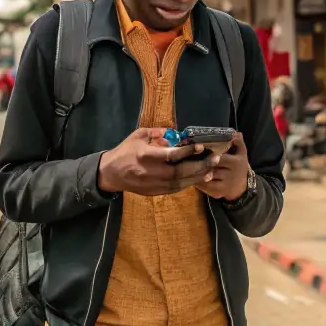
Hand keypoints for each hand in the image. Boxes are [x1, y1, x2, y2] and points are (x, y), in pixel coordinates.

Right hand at [98, 128, 214, 196]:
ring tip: (211, 169)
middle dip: (200, 165)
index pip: (172, 155)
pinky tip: (199, 178)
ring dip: (198, 176)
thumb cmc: (124, 152)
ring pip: (181, 183)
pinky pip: (176, 189)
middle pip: (181, 171)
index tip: (200, 146)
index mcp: (147, 156)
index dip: (188, 151)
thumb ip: (156, 132)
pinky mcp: (156, 192)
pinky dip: (189, 183)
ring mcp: (154, 184)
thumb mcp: (138, 135)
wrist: (111, 174)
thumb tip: (173, 132)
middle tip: (214, 158)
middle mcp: (153, 172)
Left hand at [194, 131, 249, 201]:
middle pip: (211, 168)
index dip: (210, 155)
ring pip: (206, 178)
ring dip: (196, 172)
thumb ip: (238, 143)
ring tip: (186, 166)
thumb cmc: (238, 167)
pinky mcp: (217, 193)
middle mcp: (230, 175)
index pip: (221, 158)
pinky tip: (190, 176)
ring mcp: (223, 185)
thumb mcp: (241, 154)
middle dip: (200, 164)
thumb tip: (236, 133)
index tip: (199, 149)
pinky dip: (197, 181)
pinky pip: (204, 187)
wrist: (241, 188)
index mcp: (235, 163)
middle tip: (188, 158)